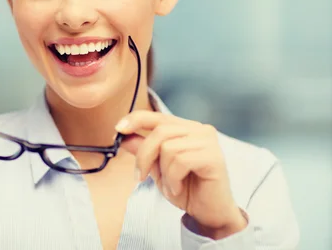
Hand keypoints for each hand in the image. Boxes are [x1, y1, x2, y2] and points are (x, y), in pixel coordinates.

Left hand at [116, 111, 246, 237]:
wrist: (208, 214)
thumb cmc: (186, 189)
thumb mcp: (158, 168)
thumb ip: (144, 150)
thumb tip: (123, 136)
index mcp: (186, 128)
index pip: (157, 116)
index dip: (135, 119)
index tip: (118, 129)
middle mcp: (199, 130)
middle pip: (160, 132)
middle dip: (144, 156)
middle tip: (140, 176)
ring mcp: (208, 141)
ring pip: (168, 147)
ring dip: (163, 172)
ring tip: (171, 184)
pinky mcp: (213, 157)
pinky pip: (180, 161)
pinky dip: (173, 178)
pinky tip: (178, 187)